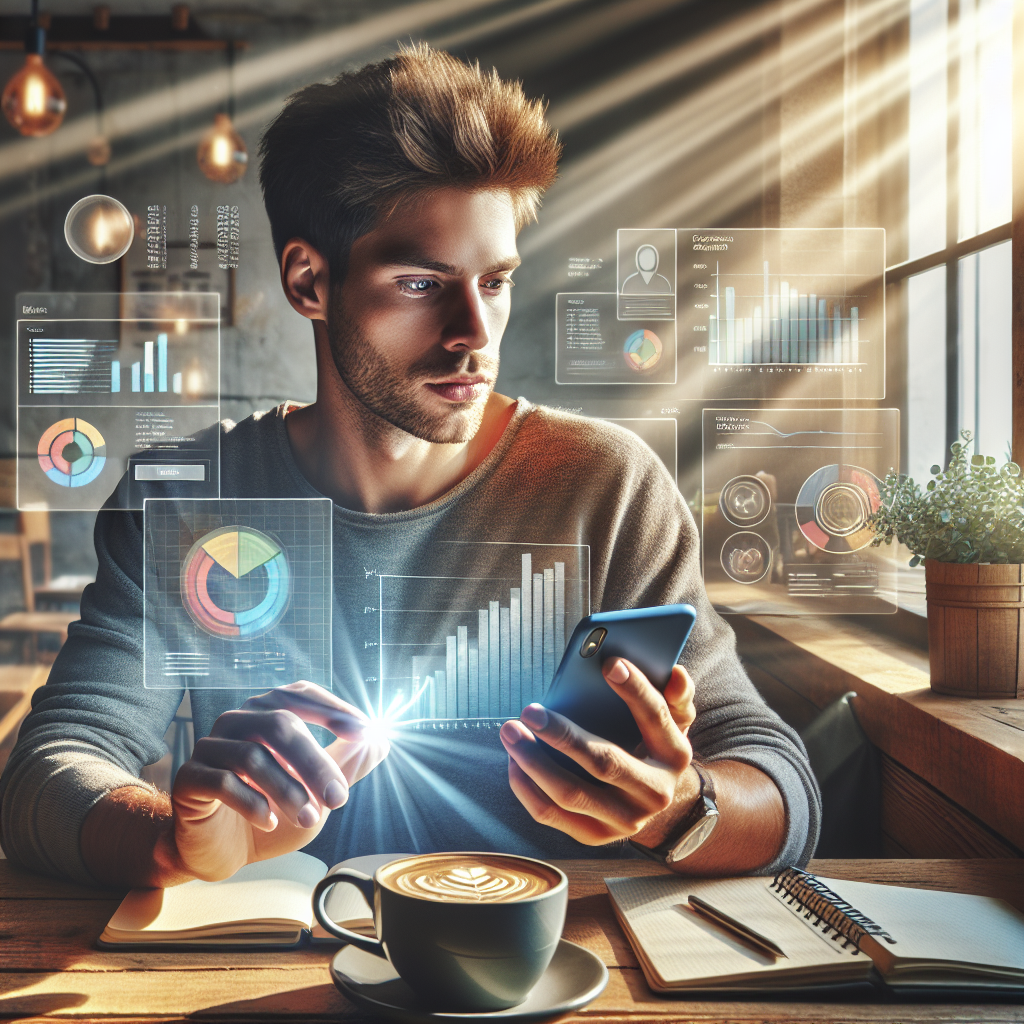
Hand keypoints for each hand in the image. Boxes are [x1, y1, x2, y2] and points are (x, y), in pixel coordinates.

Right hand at [171, 681, 387, 879]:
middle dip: (315, 762)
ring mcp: (209, 747)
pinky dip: (253, 803)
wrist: (221, 853)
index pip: (299, 694)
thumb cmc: (271, 813)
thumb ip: (345, 766)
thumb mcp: (316, 793)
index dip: (332, 709)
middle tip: (339, 798)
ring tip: (308, 818)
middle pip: (280, 724)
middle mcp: (237, 721)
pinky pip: (222, 781)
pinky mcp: (189, 778)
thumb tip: (382, 740)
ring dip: (287, 789)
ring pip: (252, 755)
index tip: (364, 732)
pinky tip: (270, 822)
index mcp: (267, 713)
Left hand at [499, 659, 696, 845]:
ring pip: (570, 794)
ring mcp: (624, 820)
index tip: (610, 664)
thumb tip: (676, 674)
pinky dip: (527, 786)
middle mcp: (654, 794)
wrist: (656, 801)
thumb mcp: (674, 720)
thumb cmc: (654, 746)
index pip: (656, 717)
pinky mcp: (595, 835)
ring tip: (511, 732)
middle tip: (530, 711)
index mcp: (674, 755)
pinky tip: (514, 760)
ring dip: (533, 761)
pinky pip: (551, 815)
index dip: (635, 690)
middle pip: (604, 763)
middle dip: (562, 736)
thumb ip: (676, 695)